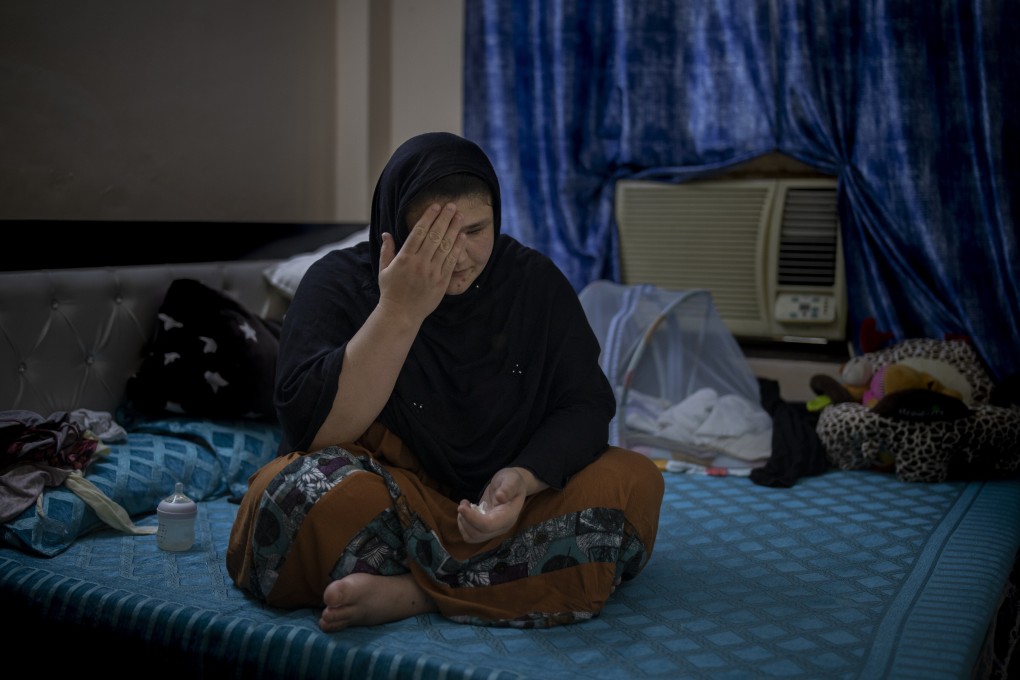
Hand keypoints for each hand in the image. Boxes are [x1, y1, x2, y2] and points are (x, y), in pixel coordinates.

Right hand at [377, 202, 465, 321]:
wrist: (401, 314)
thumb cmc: (391, 292)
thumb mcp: (383, 270)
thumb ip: (387, 250)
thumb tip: (386, 233)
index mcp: (404, 258)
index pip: (418, 232)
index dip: (428, 217)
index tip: (435, 206)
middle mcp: (419, 263)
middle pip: (434, 235)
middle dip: (444, 219)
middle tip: (451, 206)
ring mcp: (432, 272)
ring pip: (445, 246)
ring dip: (453, 229)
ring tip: (459, 216)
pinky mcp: (441, 282)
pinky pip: (451, 261)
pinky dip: (458, 247)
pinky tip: (462, 236)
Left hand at [456, 467, 531, 543]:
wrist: (512, 486)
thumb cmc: (512, 481)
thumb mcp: (512, 479)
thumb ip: (508, 487)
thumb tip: (500, 497)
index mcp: (508, 516)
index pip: (488, 525)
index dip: (473, 519)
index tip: (461, 507)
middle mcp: (501, 527)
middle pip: (478, 534)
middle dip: (465, 520)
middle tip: (463, 503)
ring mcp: (493, 530)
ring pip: (473, 537)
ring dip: (463, 523)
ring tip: (464, 506)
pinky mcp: (486, 529)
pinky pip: (470, 535)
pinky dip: (463, 525)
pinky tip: (466, 511)